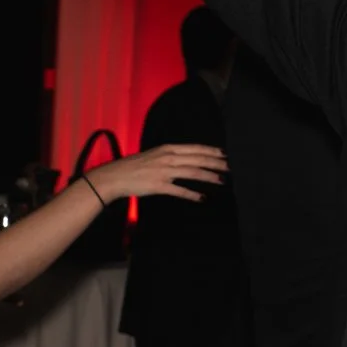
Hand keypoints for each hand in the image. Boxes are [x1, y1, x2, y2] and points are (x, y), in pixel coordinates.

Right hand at [87, 142, 226, 203]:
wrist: (114, 176)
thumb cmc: (134, 167)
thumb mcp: (154, 156)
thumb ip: (170, 157)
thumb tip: (187, 159)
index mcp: (167, 149)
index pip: (195, 148)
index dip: (211, 151)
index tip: (225, 154)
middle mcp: (168, 158)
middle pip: (197, 159)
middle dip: (216, 163)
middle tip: (231, 167)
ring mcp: (164, 171)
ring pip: (192, 172)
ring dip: (209, 176)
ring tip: (222, 181)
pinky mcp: (159, 185)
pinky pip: (179, 190)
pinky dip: (192, 194)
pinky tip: (202, 198)